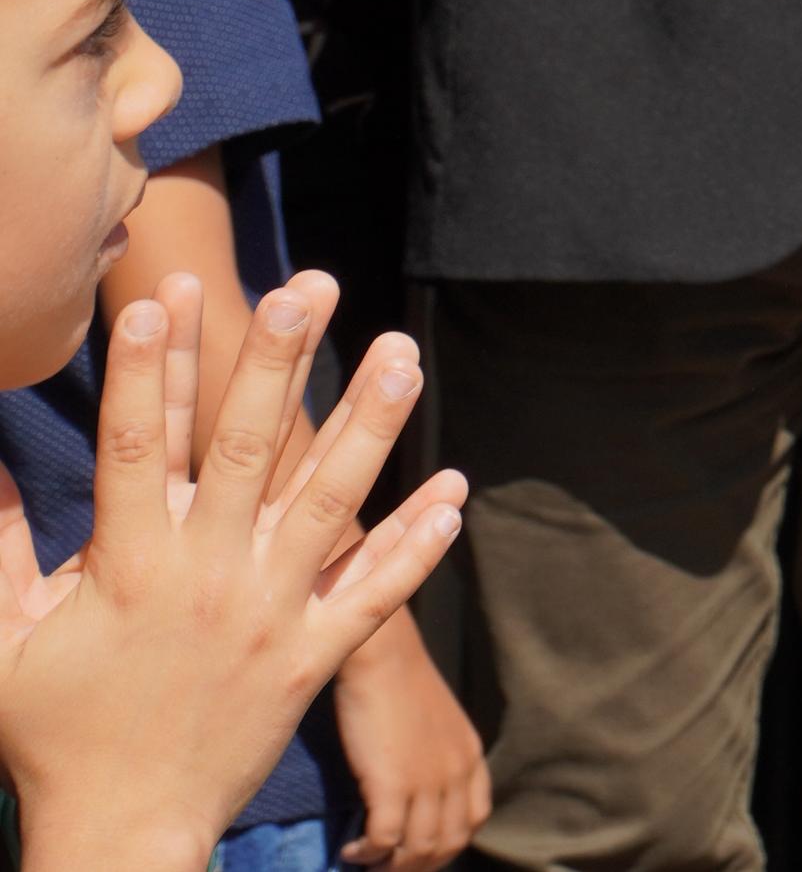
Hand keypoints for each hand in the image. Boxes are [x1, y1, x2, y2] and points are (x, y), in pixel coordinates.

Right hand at [0, 274, 467, 871]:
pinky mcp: (315, 656)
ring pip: (331, 501)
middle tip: (308, 285)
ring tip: (402, 352)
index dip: (153, 369)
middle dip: (278, 362)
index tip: (167, 295)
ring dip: (371, 423)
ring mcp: (272, 615)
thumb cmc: (51, 736)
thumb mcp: (1, 643)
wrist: (119, 833)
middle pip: (249, 450)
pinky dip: (417, 540)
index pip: (140, 446)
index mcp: (128, 567)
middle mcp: (209, 578)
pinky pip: (378, 591)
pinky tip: (456, 487)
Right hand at [331, 612, 490, 868]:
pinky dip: (368, 853)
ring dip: (389, 865)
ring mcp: (427, 779)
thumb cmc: (395, 680)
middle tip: (385, 866)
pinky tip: (350, 850)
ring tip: (364, 861)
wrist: (380, 651)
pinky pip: (384, 840)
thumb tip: (417, 787)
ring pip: (417, 850)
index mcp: (469, 755)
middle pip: (448, 843)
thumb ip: (435, 754)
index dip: (446, 844)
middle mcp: (456, 771)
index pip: (474, 819)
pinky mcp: (392, 782)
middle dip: (417, 865)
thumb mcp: (432, 720)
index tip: (416, 851)